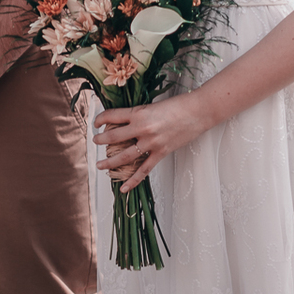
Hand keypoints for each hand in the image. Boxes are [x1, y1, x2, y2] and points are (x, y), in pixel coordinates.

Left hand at [93, 94, 207, 190]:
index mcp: (139, 113)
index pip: (112, 116)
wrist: (198, 112)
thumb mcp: (153, 105)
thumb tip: (126, 122)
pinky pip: (143, 170)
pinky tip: (123, 188)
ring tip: (100, 165)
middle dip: (100, 141)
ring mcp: (151, 142)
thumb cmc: (179, 105)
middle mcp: (142, 128)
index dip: (100, 119)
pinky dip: (132, 181)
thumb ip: (139, 114)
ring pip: (124, 156)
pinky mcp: (161, 153)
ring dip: (109, 162)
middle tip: (95, 142)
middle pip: (113, 137)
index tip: (96, 123)